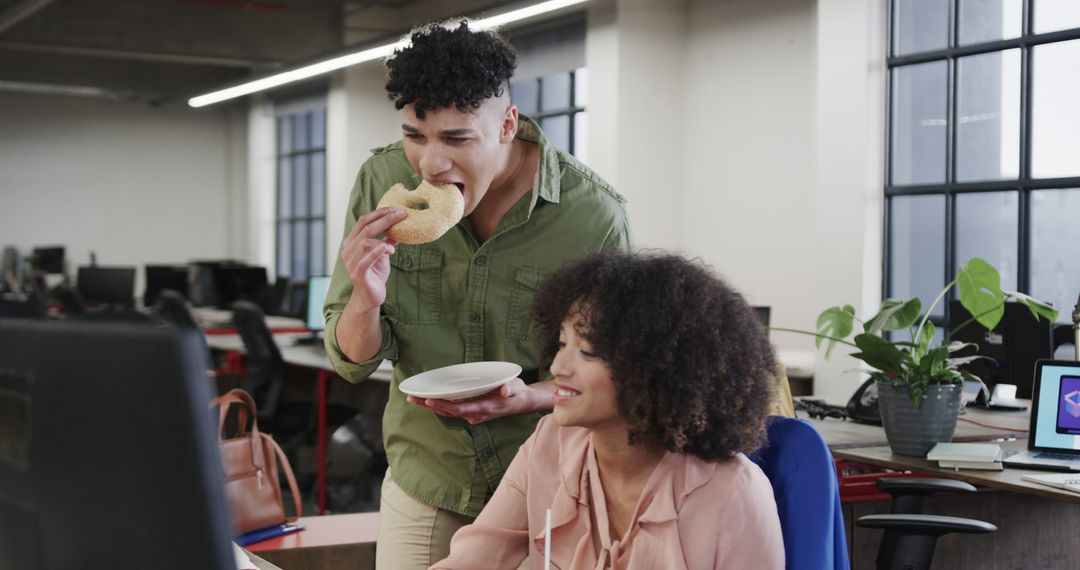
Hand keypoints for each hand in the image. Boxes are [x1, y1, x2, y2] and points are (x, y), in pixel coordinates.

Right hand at [340, 207, 406, 310]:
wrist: (370, 297)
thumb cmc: (375, 274)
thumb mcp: (383, 254)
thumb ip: (387, 240)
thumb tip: (400, 226)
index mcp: (352, 242)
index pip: (364, 221)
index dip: (380, 212)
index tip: (396, 209)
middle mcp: (348, 250)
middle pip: (365, 228)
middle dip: (385, 219)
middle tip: (401, 214)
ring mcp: (351, 262)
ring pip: (364, 242)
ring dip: (382, 238)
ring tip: (394, 244)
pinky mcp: (358, 274)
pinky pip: (366, 260)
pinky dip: (377, 252)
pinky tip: (388, 249)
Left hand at [406, 378, 552, 424]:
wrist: (522, 403)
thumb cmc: (518, 392)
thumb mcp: (517, 387)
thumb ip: (510, 388)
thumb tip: (504, 391)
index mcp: (485, 408)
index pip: (460, 408)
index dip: (444, 406)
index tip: (429, 400)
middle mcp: (476, 414)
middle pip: (449, 412)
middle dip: (430, 406)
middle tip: (411, 398)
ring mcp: (473, 415)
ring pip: (448, 412)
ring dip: (431, 406)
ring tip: (413, 399)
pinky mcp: (471, 412)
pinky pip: (452, 410)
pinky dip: (439, 406)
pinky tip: (428, 400)